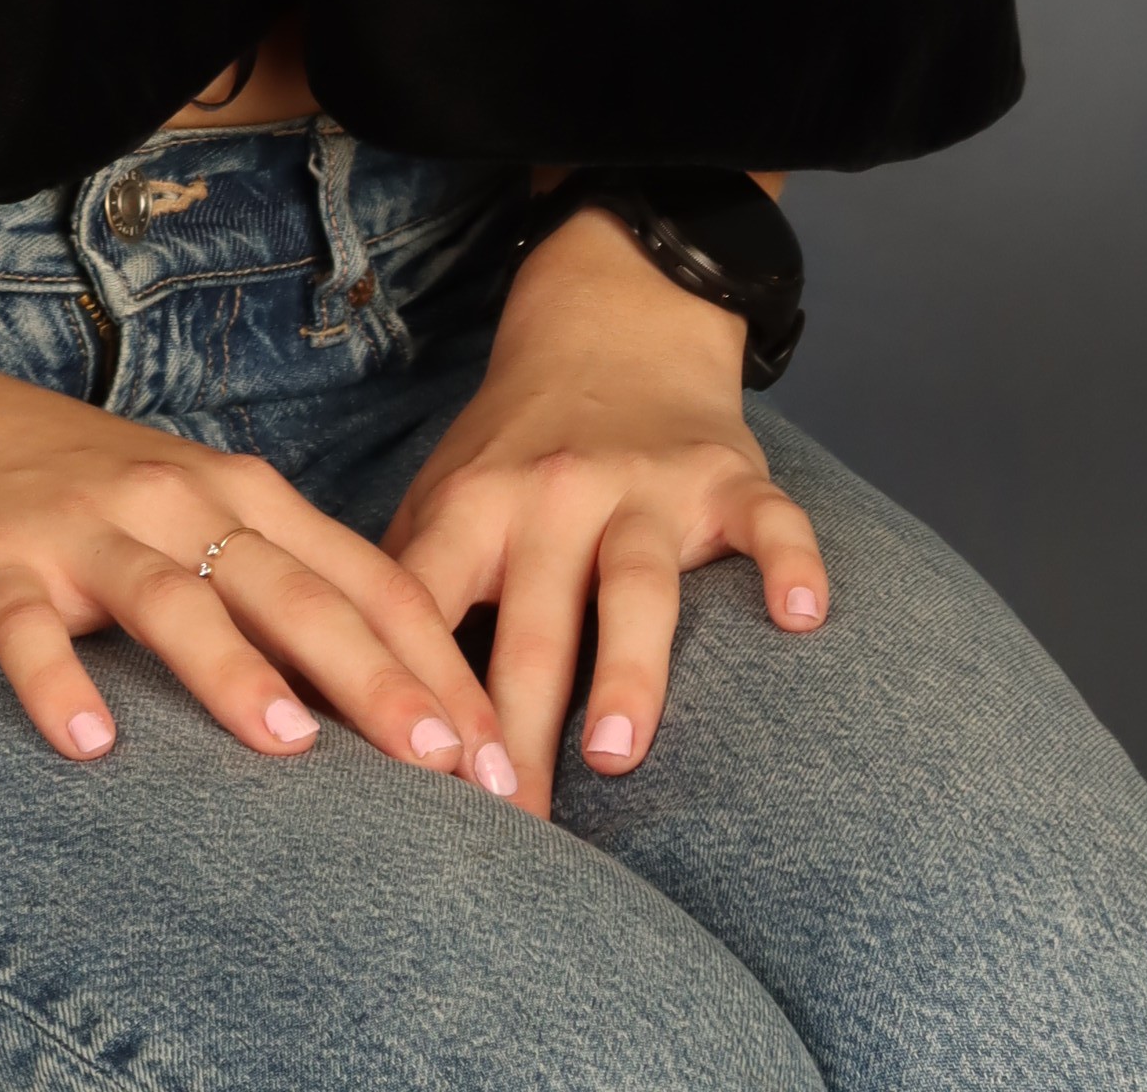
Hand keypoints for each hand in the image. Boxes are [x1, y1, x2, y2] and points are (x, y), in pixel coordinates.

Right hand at [0, 297, 524, 793]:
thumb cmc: (67, 488)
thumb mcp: (183, 516)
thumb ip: (271, 585)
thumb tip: (391, 701)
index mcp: (236, 494)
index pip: (363, 580)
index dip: (440, 664)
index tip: (503, 756)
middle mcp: (174, 502)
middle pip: (294, 592)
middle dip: (380, 680)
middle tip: (450, 766)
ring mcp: (82, 531)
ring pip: (174, 601)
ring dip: (234, 673)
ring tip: (290, 746)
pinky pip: (28, 629)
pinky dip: (57, 681)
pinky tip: (86, 743)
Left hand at [380, 204, 828, 789]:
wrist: (610, 318)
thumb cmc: (514, 445)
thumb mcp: (442, 494)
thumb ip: (407, 588)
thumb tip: (344, 701)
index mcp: (475, 506)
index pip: (433, 607)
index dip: (419, 693)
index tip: (416, 790)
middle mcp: (555, 496)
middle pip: (534, 623)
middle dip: (518, 726)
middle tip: (511, 828)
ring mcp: (644, 486)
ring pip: (637, 582)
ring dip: (626, 668)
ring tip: (614, 754)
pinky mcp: (727, 476)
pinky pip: (766, 519)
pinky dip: (788, 561)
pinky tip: (802, 617)